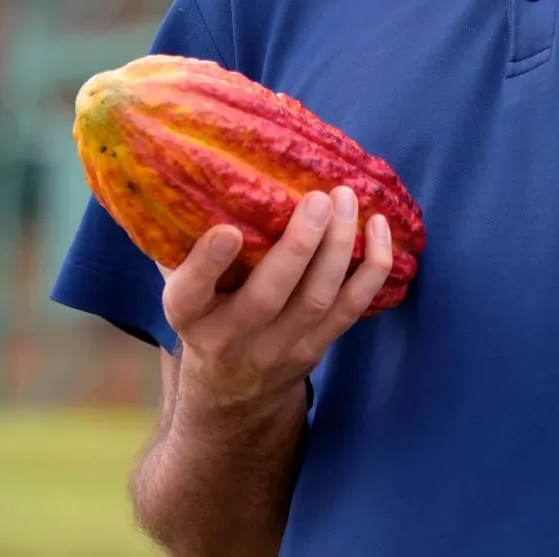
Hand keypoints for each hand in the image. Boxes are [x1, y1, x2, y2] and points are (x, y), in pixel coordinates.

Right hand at [158, 186, 393, 416]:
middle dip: (299, 246)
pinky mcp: (316, 349)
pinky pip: (351, 310)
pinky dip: (371, 270)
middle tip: (319, 198)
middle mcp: (231, 337)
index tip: (228, 231)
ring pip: (316, 301)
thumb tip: (185, 169)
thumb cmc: (206, 310)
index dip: (207, 264)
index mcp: (189, 315)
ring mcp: (278, 348)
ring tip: (347, 200)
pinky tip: (378, 228)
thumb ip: (180, 239)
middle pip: (268, 297)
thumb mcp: (181, 283)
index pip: (189, 294)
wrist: (230, 390)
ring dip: (338, 248)